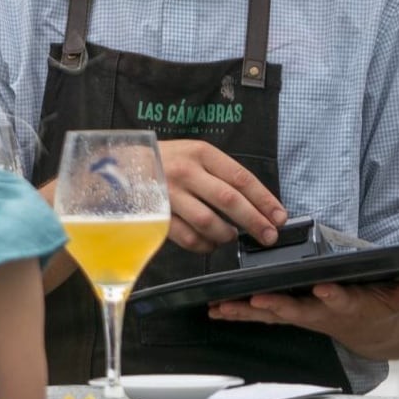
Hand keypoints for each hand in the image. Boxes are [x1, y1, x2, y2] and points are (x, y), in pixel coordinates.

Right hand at [157, 140, 285, 253]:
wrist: (118, 165)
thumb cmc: (165, 161)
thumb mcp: (193, 154)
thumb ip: (220, 174)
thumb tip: (255, 203)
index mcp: (201, 153)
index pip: (241, 178)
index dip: (264, 200)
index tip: (279, 216)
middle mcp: (186, 172)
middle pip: (229, 200)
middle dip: (254, 221)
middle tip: (269, 236)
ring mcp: (170, 194)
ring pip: (208, 222)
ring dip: (226, 234)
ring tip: (230, 236)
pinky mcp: (157, 215)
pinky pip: (188, 237)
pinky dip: (204, 245)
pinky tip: (209, 244)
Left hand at [208, 269, 398, 361]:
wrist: (373, 330)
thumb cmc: (382, 305)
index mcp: (350, 306)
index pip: (342, 301)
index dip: (333, 297)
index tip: (324, 290)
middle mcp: (322, 313)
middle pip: (297, 311)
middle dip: (276, 306)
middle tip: (257, 301)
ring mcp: (303, 315)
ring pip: (272, 314)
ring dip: (247, 312)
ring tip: (222, 307)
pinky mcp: (290, 314)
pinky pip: (261, 315)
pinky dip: (239, 312)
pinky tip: (215, 310)